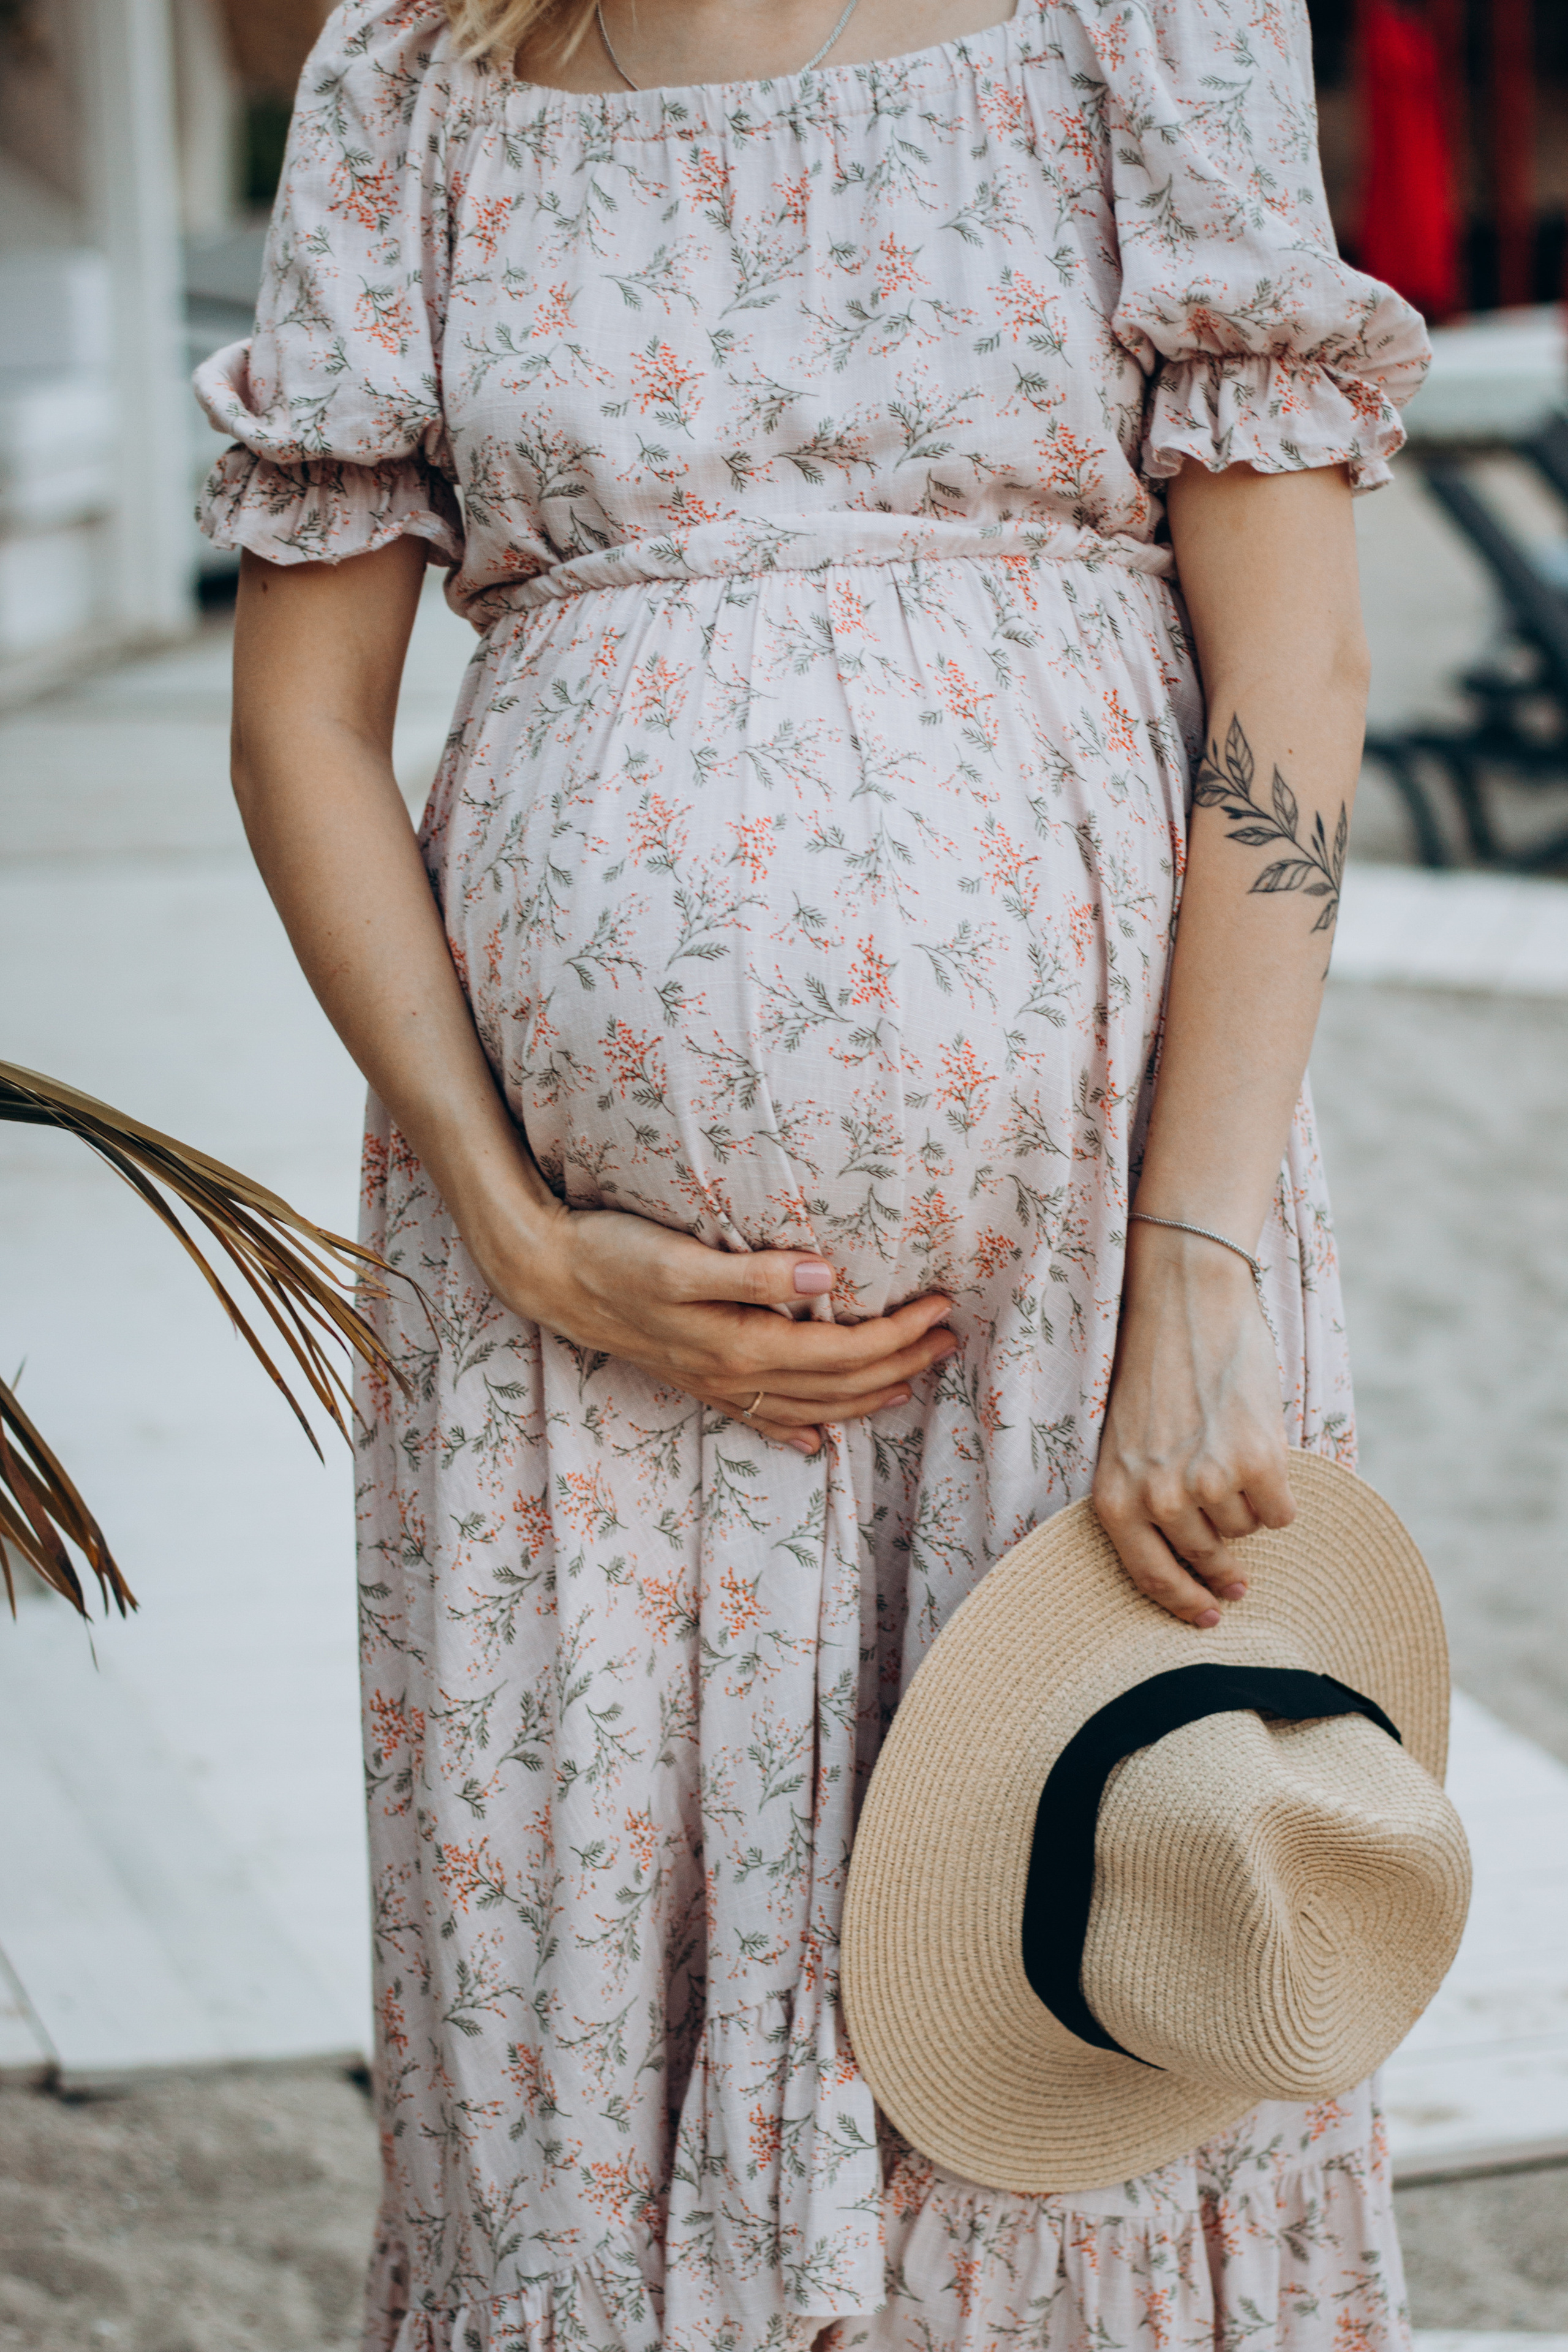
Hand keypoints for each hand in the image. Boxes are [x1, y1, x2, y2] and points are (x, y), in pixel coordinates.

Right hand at [473, 1194, 957, 1453]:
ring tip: (908, 1383)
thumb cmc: (615, 1256)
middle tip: (947, 1341)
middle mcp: (735, 1374)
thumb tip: (826, 1277)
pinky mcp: (696, 1381)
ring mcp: (715, 1384)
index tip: (940, 1308)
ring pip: (809, 1408)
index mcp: (743, 1344)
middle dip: (899, 1366)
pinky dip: (797, 1433)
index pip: (844, 1350)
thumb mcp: (683, 1258)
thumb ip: (756, 1272)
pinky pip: (761, 1419)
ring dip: (864, 1399)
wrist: (550, 1278)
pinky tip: (816, 1444)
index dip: (898, 1333)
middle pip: (837, 1384)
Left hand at [1092, 1221, 1294, 1623]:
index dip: (1183, 1603)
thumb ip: (1150, 1498)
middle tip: (1237, 1578)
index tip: (1208, 1618)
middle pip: (1207, 1556)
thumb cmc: (1158, 1371)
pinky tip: (1261, 1447)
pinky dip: (1280, 1490)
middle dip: (1225, 1563)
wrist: (1188, 1302)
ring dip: (1247, 1503)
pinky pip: (1281, 1511)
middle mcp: (1158, 1497)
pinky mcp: (1257, 1463)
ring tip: (1229, 1452)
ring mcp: (1208, 1482)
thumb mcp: (1130, 1444)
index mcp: (1116, 1496)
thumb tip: (1198, 1560)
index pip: (1150, 1576)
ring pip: (1246, 1530)